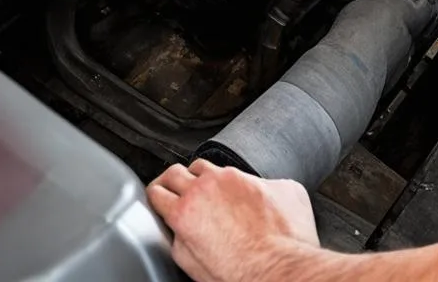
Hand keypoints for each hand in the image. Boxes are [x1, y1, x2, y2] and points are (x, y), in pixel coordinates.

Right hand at [148, 160, 318, 281]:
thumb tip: (179, 231)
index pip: (157, 191)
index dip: (155, 195)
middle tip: (174, 189)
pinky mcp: (260, 178)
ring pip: (208, 166)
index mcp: (187, 211)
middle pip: (177, 171)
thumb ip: (180, 241)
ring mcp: (235, 178)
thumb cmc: (243, 274)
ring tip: (208, 193)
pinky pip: (244, 175)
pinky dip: (239, 187)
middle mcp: (208, 187)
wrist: (282, 269)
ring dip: (204, 177)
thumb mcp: (194, 265)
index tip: (158, 196)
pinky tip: (245, 203)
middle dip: (172, 180)